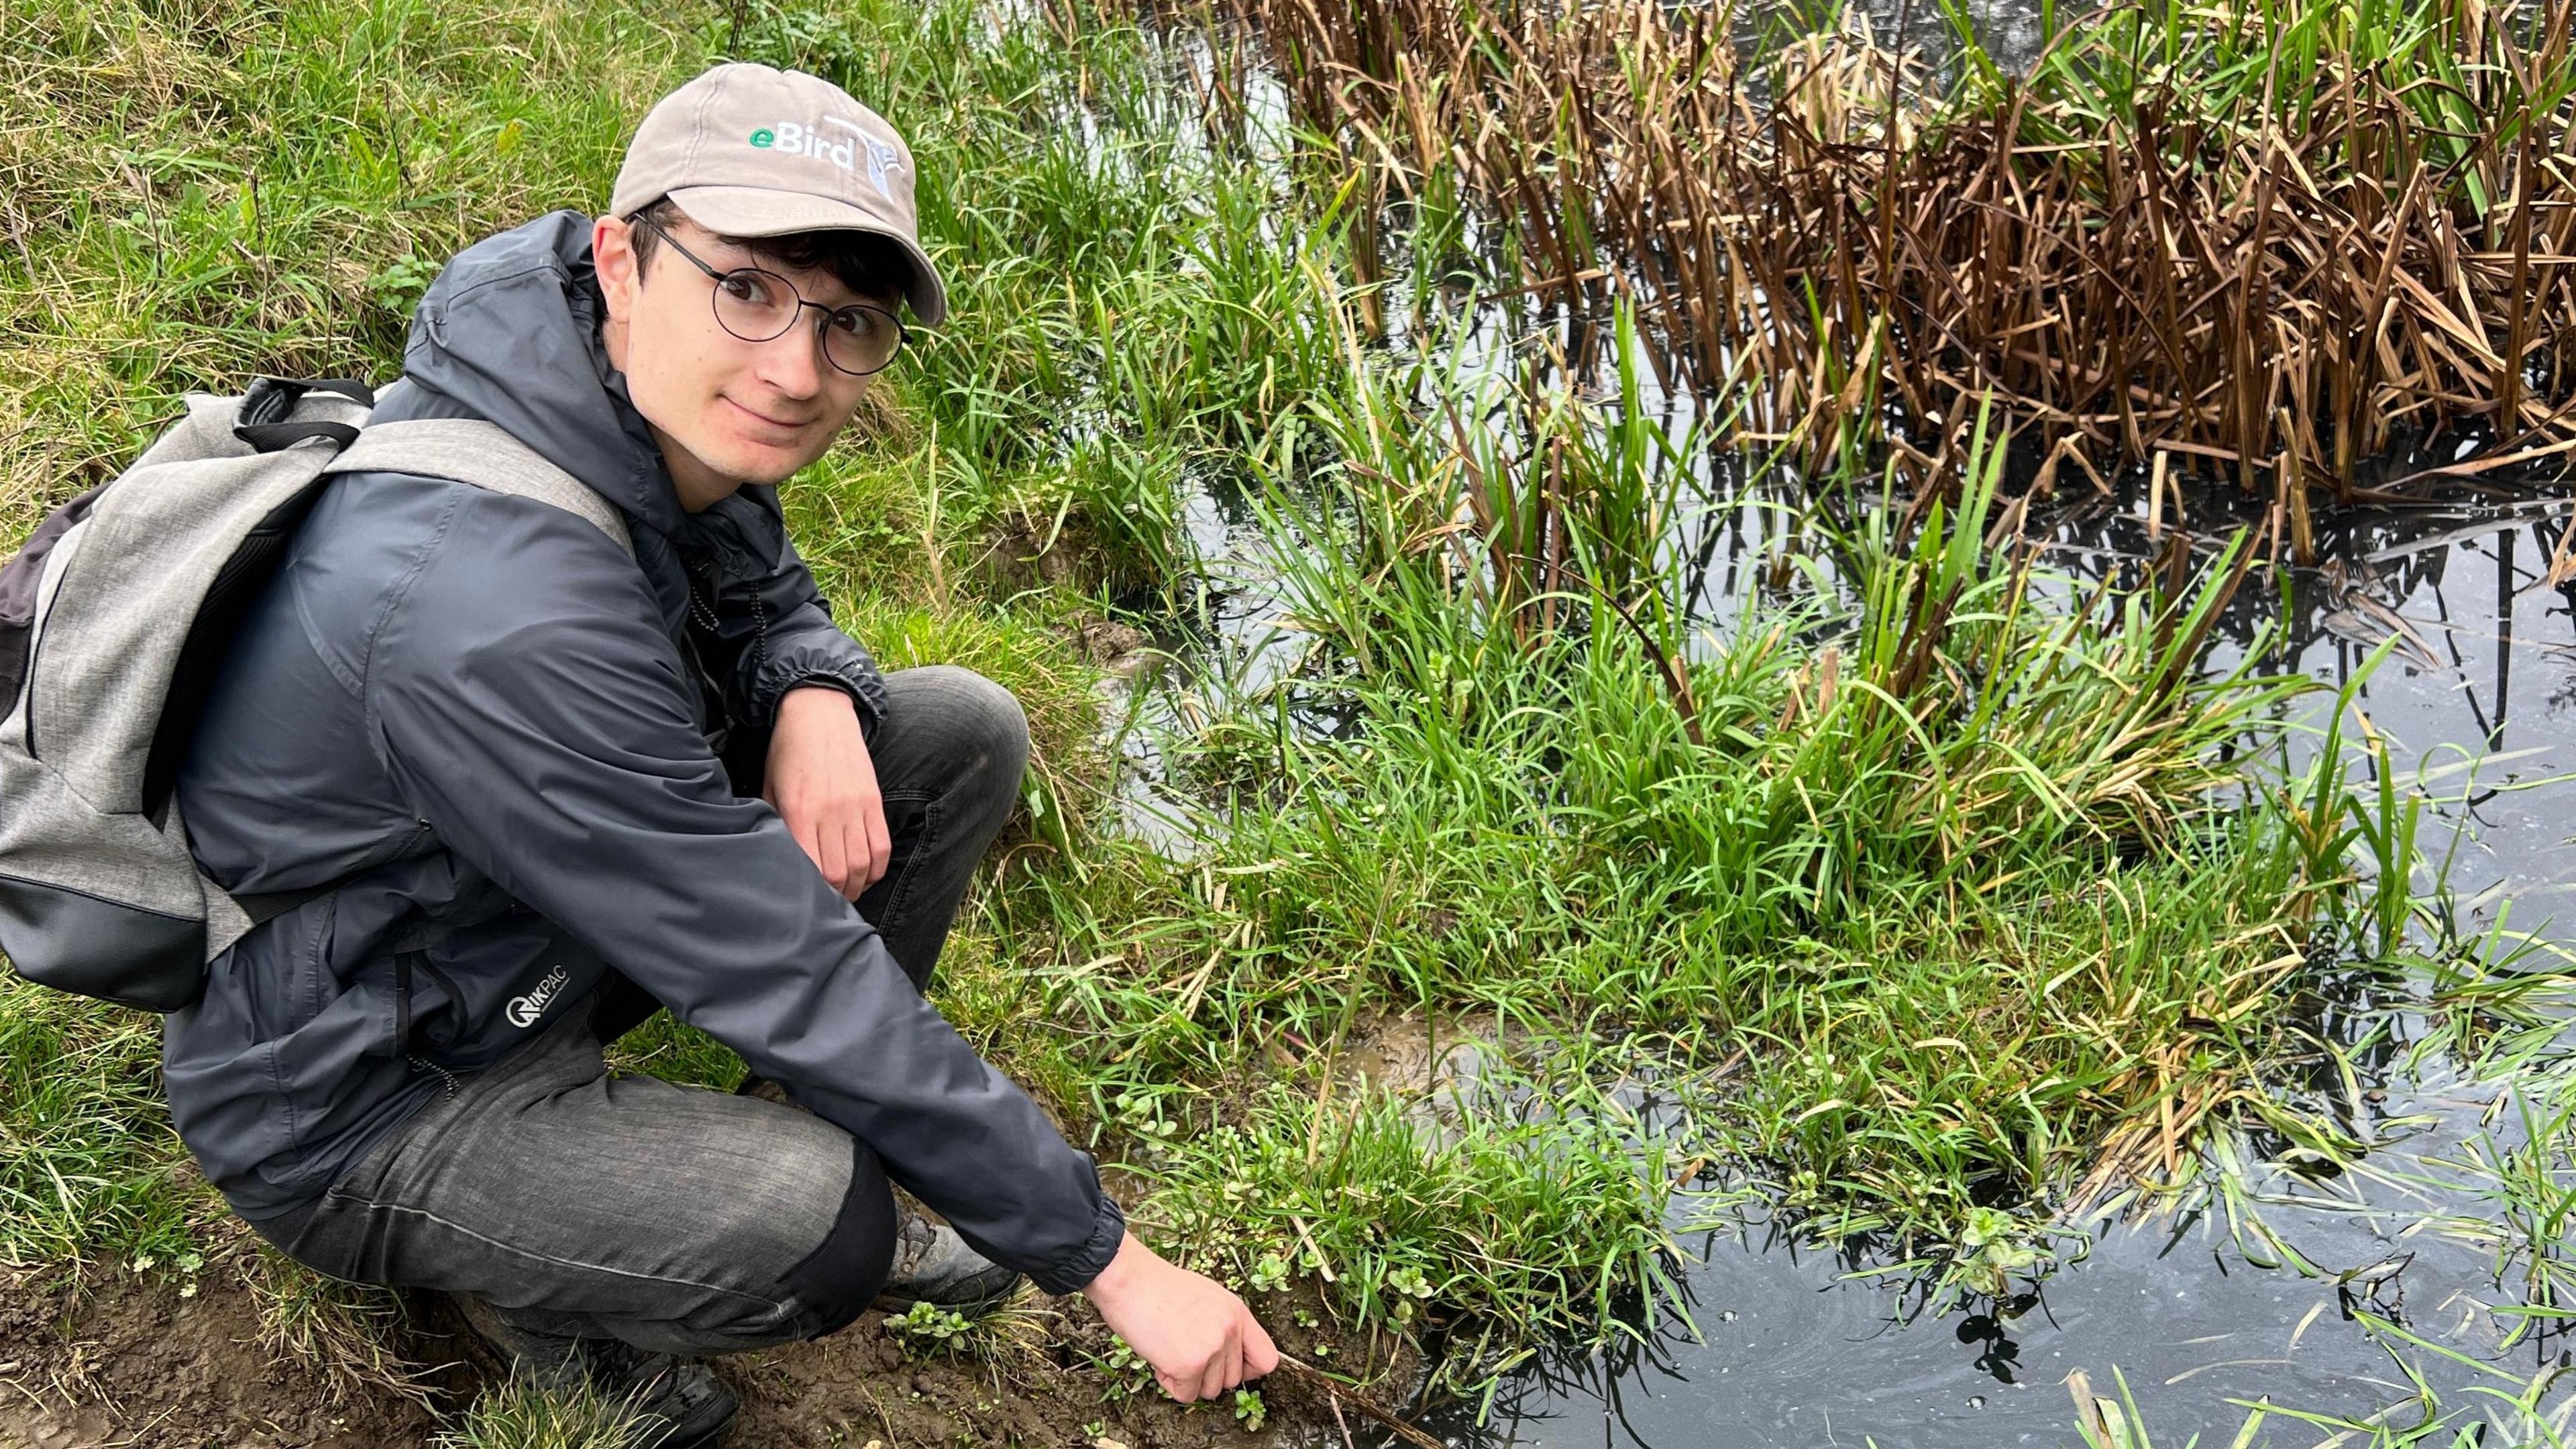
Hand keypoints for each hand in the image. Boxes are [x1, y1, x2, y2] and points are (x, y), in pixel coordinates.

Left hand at [764, 685, 889, 899]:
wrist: (819, 712)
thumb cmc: (787, 753)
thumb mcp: (768, 787)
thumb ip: (772, 824)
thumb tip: (774, 860)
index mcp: (798, 810)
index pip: (809, 868)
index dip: (810, 893)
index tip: (805, 902)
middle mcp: (829, 812)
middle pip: (839, 874)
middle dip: (834, 897)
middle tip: (826, 904)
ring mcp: (855, 806)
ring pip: (862, 865)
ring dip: (856, 887)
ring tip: (846, 893)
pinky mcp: (873, 801)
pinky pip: (881, 846)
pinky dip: (875, 868)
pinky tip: (864, 874)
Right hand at [1083, 1232, 1278, 1401]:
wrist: (1129, 1279)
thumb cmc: (1158, 1287)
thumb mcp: (1207, 1297)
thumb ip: (1223, 1325)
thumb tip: (1227, 1358)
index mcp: (1238, 1313)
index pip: (1267, 1359)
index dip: (1248, 1371)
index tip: (1225, 1368)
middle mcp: (1230, 1330)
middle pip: (1233, 1380)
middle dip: (1208, 1376)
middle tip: (1183, 1352)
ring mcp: (1212, 1348)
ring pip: (1210, 1391)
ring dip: (1188, 1380)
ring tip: (1169, 1350)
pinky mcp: (1189, 1364)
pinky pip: (1185, 1395)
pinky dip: (1170, 1384)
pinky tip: (1158, 1358)